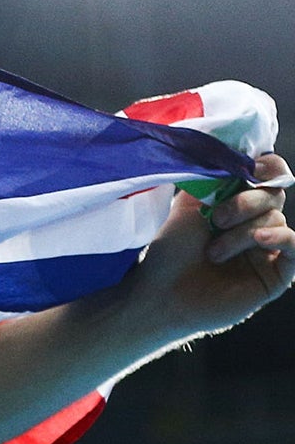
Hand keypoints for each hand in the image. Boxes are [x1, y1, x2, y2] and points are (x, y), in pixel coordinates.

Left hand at [129, 152, 294, 342]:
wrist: (161, 294)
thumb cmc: (169, 252)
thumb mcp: (188, 205)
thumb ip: (213, 178)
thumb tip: (230, 150)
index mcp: (236, 201)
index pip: (268, 175)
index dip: (267, 166)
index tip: (253, 166)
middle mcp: (256, 222)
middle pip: (273, 195)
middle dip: (246, 201)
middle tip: (216, 218)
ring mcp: (268, 248)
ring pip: (275, 221)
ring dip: (242, 233)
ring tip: (213, 252)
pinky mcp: (276, 274)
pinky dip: (282, 238)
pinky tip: (261, 238)